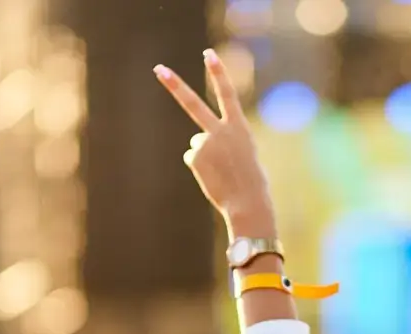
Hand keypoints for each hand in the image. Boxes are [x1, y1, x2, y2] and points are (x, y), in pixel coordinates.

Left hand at [155, 51, 275, 235]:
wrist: (247, 202)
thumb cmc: (251, 181)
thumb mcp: (244, 154)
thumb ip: (223, 141)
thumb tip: (194, 144)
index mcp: (239, 127)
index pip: (228, 94)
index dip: (218, 73)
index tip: (208, 54)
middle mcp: (220, 131)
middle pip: (193, 104)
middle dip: (175, 86)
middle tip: (159, 69)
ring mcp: (205, 144)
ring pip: (197, 144)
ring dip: (206, 156)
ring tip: (222, 171)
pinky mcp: (194, 158)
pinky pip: (193, 158)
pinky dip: (201, 167)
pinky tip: (213, 176)